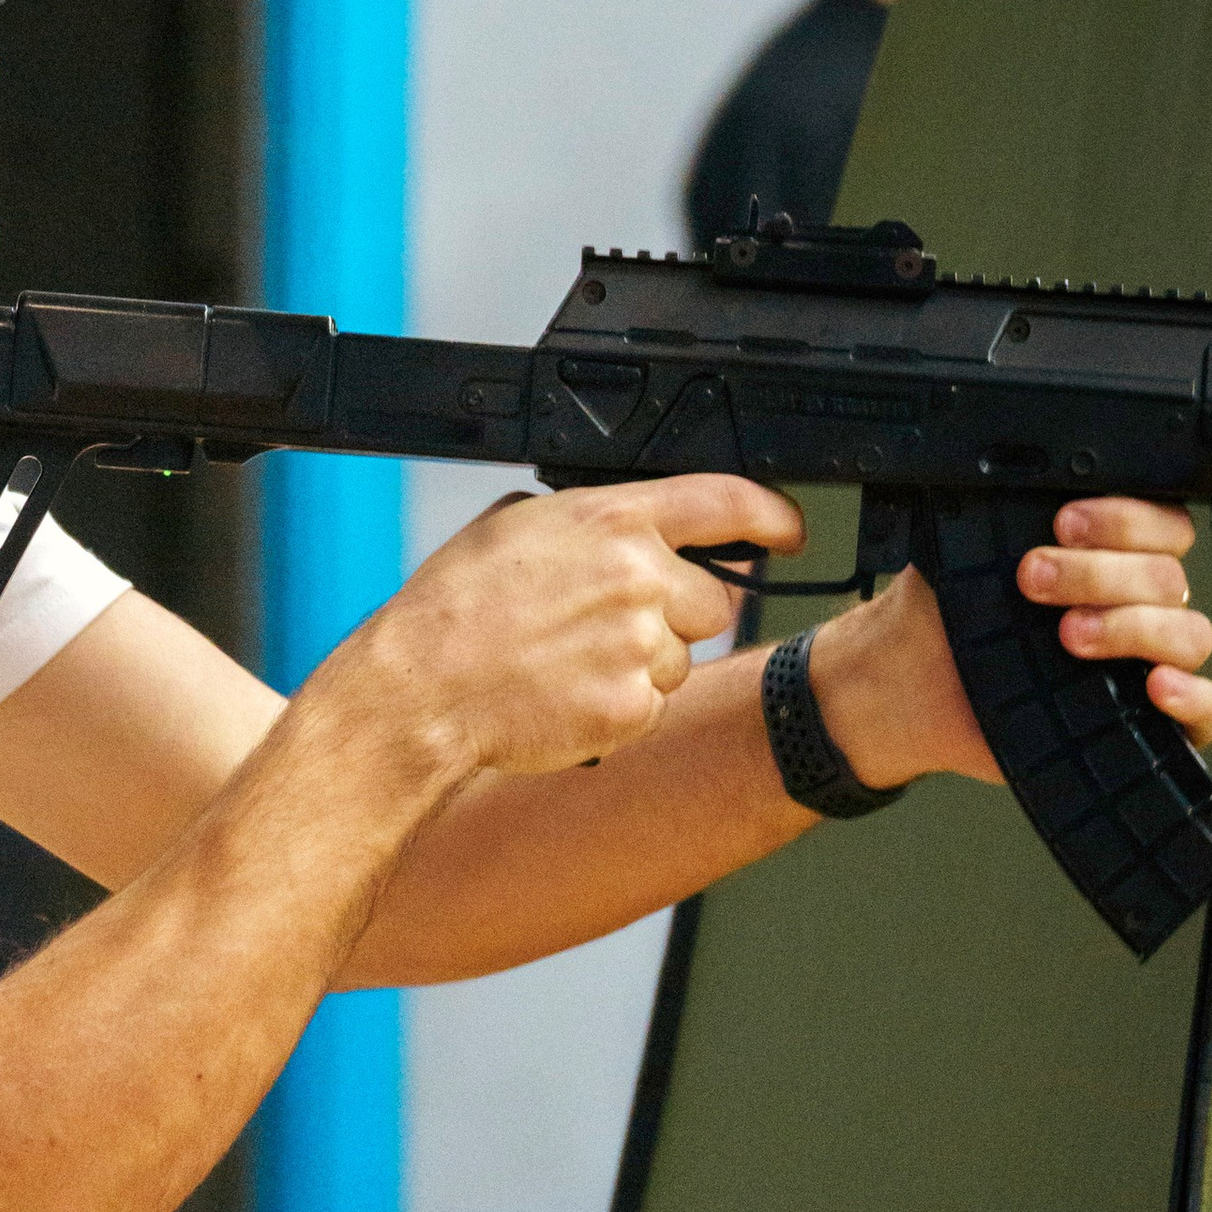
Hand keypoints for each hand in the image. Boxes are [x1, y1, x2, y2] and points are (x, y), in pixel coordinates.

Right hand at [327, 473, 807, 785]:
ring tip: (567, 662)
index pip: (726, 503)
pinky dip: (618, 707)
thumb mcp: (512, 526)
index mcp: (613, 520)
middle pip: (710, 601)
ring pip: (680, 658)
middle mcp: (640, 577)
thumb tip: (610, 529)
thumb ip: (582, 520)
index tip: (789, 529)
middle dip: (671, 614)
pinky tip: (564, 694)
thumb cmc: (452, 609)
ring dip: (641, 665)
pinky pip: (652, 705)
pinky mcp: (635, 709)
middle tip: (604, 625)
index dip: (771, 516)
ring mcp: (642, 647)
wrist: (423, 690)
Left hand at [811, 497, 1211, 789]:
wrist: (909, 685)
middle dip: (1100, 573)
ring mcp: (1142, 662)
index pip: (1160, 524)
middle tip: (1035, 579)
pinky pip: (1203, 710)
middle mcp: (1135, 605)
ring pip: (1189, 634)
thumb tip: (1020, 474)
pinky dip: (1188, 695)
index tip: (1064, 524)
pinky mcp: (1145, 723)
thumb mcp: (968, 552)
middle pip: (1168, 576)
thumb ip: (1008, 519)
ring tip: (1068, 634)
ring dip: (1132, 627)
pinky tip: (1153, 685)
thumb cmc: (943, 615)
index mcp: (1107, 556)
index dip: (1123, 518)